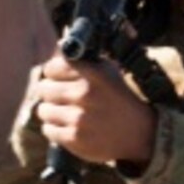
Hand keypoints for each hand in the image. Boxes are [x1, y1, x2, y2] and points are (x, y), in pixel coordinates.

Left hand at [31, 53, 158, 169]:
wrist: (139, 133)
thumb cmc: (120, 99)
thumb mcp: (108, 72)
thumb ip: (83, 60)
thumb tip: (59, 44)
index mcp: (94, 75)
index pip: (52, 67)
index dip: (53, 72)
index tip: (58, 77)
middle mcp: (85, 95)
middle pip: (44, 88)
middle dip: (51, 92)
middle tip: (61, 97)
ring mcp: (79, 118)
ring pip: (43, 110)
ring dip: (51, 111)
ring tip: (65, 113)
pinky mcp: (74, 139)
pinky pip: (48, 130)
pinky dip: (55, 129)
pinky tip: (69, 127)